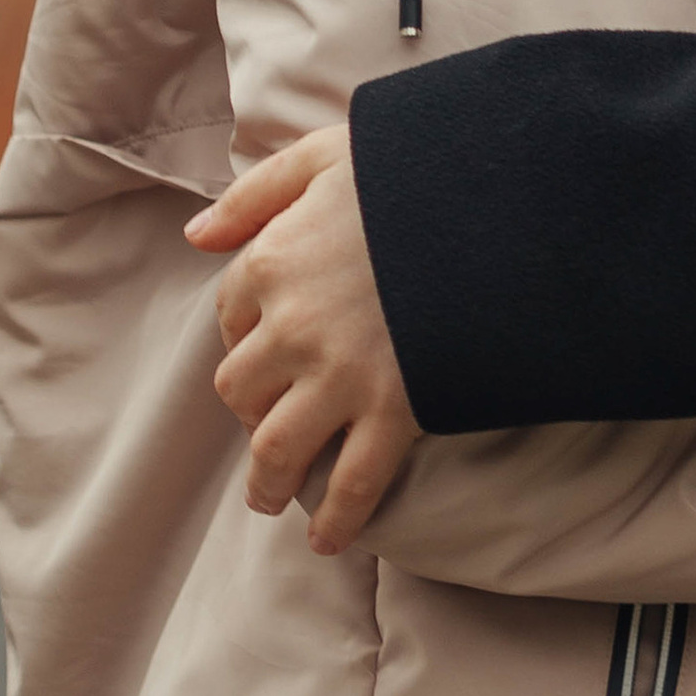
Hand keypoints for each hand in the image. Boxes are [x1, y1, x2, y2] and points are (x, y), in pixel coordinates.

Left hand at [184, 125, 419, 556]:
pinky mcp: (394, 411)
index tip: (266, 344)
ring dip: (266, 482)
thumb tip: (197, 239)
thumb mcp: (326, 156)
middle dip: (249, 409)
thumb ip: (256, 194)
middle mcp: (293, 327)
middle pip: (241, 390)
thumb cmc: (413, 170)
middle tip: (267, 420)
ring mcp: (341, 376)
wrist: (498, 203)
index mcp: (273, 262)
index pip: (233, 315)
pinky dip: (336, 519)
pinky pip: (352, 482)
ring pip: (275, 449)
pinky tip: (326, 539)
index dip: (246, 333)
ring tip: (268, 498)